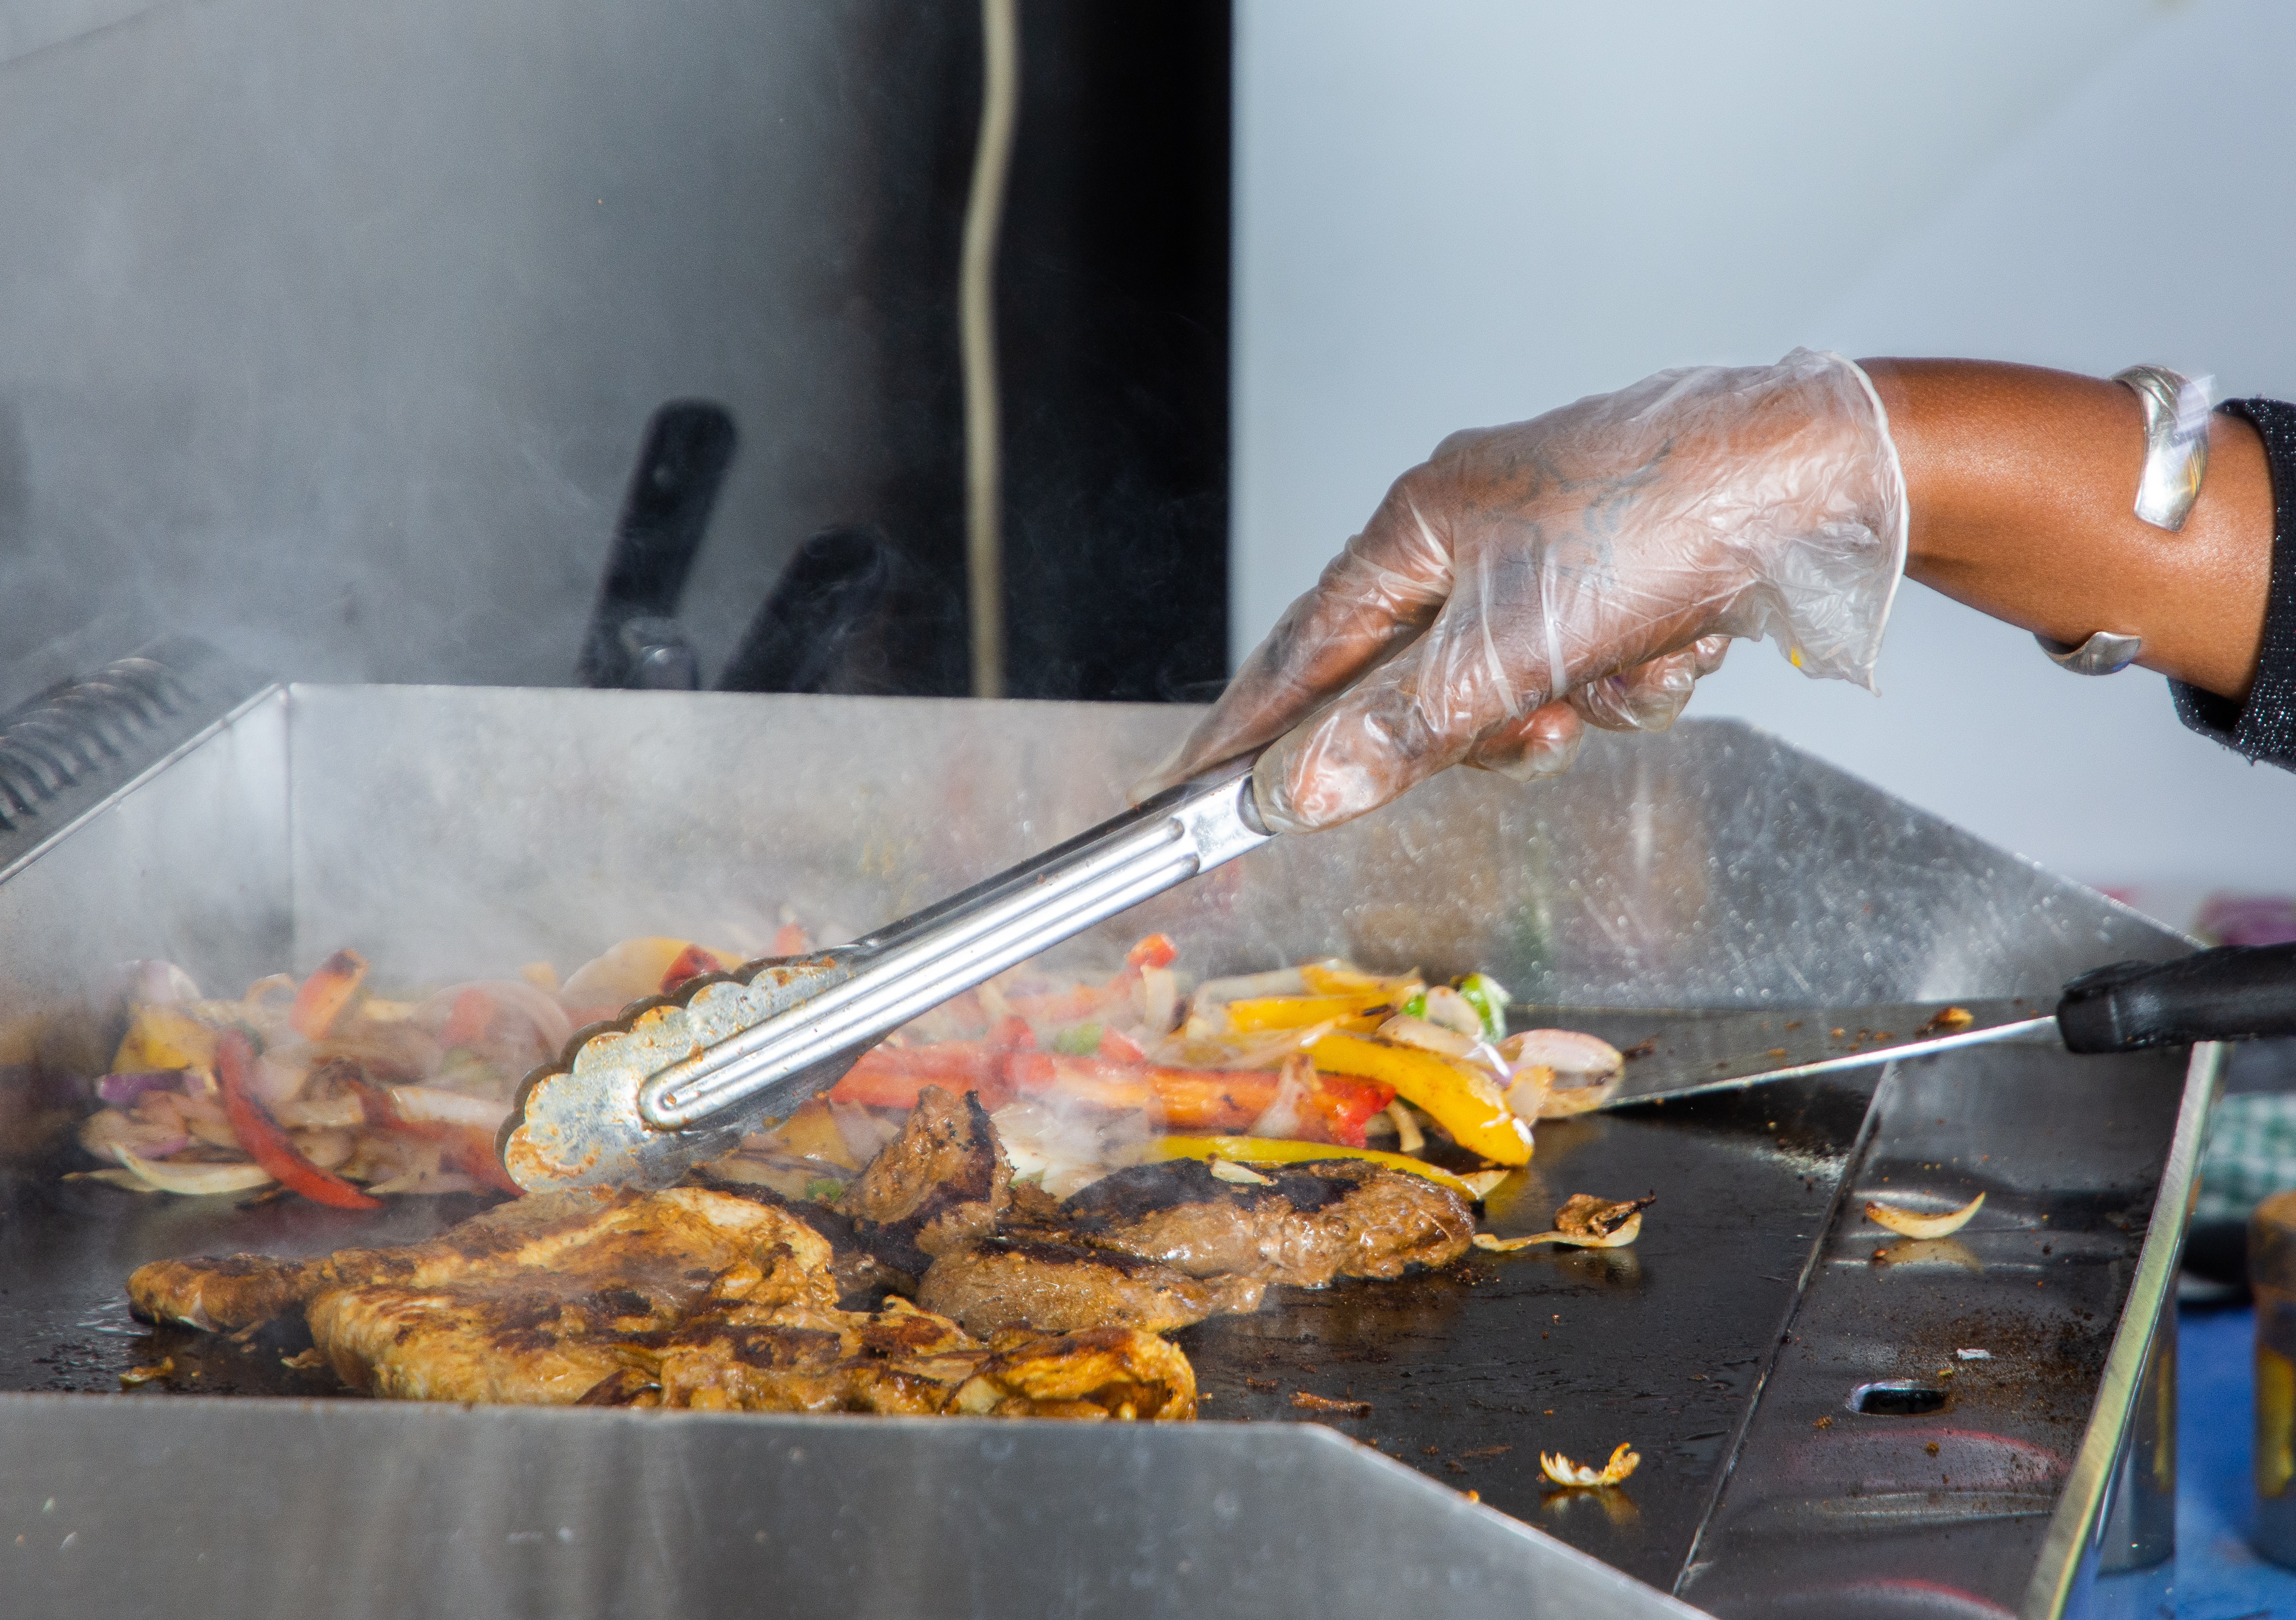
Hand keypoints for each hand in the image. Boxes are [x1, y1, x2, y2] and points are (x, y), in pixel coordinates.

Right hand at [1147, 349, 1903, 830]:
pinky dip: (1636, 677)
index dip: (1250, 725)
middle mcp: (1480, 527)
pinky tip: (1682, 642)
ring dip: (1575, 699)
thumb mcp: (1509, 650)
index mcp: (1421, 521)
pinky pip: (1596, 671)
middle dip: (1482, 718)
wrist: (1828, 483)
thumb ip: (1397, 732)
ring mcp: (1558, 550)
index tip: (1194, 788)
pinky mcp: (1630, 576)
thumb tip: (1297, 793)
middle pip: (1420, 682)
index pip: (1304, 645)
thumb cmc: (1658, 524)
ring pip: (1516, 688)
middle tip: (1530, 716)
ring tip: (1626, 664)